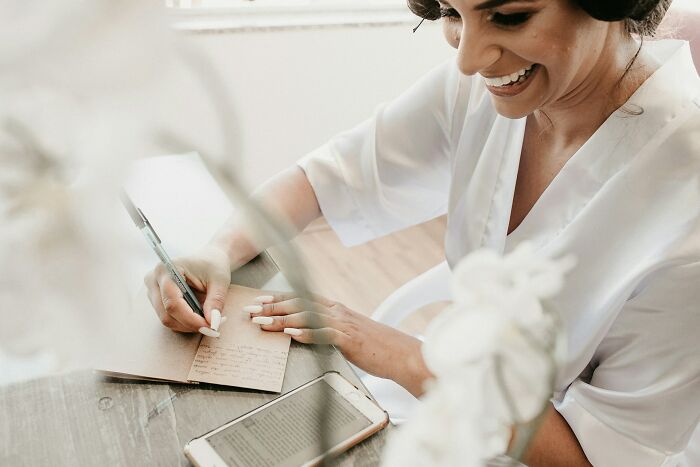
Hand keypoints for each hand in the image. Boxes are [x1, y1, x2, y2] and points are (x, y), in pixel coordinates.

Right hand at [144, 244, 231, 332]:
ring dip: (188, 325)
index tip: (209, 326)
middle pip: (166, 315)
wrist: (209, 258)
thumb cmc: (213, 265)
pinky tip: (199, 316)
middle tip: (211, 327)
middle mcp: (154, 280)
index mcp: (167, 269)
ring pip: (167, 319)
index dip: (191, 319)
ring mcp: (153, 290)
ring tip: (207, 319)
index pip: (173, 303)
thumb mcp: (220, 281)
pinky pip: (169, 318)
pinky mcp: (157, 299)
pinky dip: (185, 322)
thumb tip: (213, 323)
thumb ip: (216, 301)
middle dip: (190, 325)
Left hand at [246, 293, 432, 396]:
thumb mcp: (347, 332)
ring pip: (307, 317)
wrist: (400, 353)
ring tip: (262, 322)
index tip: (259, 300)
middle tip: (250, 310)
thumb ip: (328, 329)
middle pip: (299, 304)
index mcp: (335, 308)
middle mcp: (337, 311)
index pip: (302, 298)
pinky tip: (292, 335)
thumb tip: (305, 332)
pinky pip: (324, 334)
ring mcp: (343, 324)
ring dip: (281, 319)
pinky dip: (307, 334)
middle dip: (272, 307)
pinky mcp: (349, 339)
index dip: (279, 298)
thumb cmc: (374, 346)